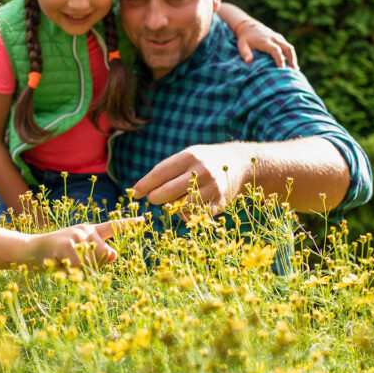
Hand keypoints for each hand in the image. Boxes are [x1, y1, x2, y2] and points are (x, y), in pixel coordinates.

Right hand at [26, 217, 143, 268]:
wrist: (27, 251)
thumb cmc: (54, 256)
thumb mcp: (77, 256)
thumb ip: (96, 257)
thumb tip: (114, 254)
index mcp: (89, 232)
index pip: (112, 227)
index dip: (128, 224)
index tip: (144, 219)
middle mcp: (86, 230)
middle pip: (105, 254)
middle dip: (93, 266)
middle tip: (73, 264)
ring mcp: (76, 235)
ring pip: (93, 263)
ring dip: (79, 271)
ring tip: (64, 264)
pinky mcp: (66, 244)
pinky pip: (79, 266)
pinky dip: (71, 272)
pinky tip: (59, 265)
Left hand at [131, 145, 249, 215]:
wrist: (239, 164)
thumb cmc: (202, 161)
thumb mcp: (186, 156)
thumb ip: (165, 170)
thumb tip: (138, 190)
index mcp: (189, 157)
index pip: (159, 173)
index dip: (144, 185)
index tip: (135, 193)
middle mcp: (201, 171)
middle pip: (167, 192)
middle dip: (155, 198)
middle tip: (153, 198)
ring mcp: (212, 188)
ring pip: (180, 206)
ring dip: (171, 207)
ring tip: (173, 200)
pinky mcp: (220, 203)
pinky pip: (194, 216)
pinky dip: (186, 214)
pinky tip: (187, 207)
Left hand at [233, 20, 298, 69]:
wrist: (249, 26)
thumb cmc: (245, 38)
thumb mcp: (242, 45)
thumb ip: (245, 53)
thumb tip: (248, 61)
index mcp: (265, 41)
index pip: (275, 50)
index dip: (279, 59)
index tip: (282, 68)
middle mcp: (274, 38)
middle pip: (287, 48)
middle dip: (292, 59)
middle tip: (294, 71)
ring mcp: (278, 38)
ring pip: (289, 47)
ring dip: (293, 58)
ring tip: (294, 69)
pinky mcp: (280, 38)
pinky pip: (288, 46)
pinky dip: (290, 55)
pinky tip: (291, 64)